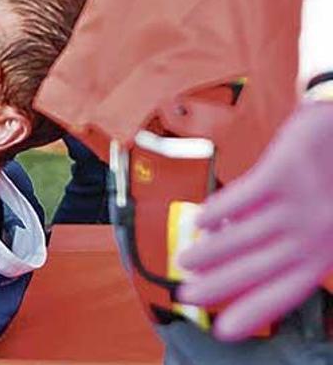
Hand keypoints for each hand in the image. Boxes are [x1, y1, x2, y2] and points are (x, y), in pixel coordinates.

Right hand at [177, 101, 332, 340]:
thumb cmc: (328, 177)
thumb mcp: (320, 218)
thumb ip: (282, 239)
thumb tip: (228, 251)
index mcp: (325, 250)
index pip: (285, 292)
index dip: (253, 312)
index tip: (222, 331)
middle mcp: (313, 232)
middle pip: (257, 269)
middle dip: (218, 287)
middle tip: (187, 296)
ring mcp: (298, 202)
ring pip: (242, 236)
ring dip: (208, 252)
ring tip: (183, 261)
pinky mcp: (282, 170)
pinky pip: (240, 197)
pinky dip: (216, 211)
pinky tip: (199, 220)